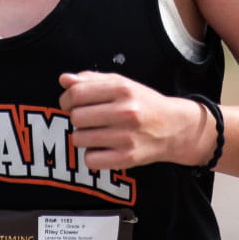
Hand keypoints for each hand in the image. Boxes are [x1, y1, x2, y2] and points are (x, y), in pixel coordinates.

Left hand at [58, 72, 213, 170]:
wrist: (174, 127)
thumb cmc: (142, 103)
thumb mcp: (121, 84)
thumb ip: (91, 79)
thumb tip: (64, 80)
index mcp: (123, 89)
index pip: (76, 93)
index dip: (66, 99)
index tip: (70, 103)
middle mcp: (126, 111)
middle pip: (76, 117)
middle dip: (77, 118)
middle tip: (88, 119)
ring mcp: (127, 136)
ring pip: (79, 138)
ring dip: (83, 136)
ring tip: (96, 133)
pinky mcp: (128, 158)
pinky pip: (90, 160)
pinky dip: (91, 155)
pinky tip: (102, 148)